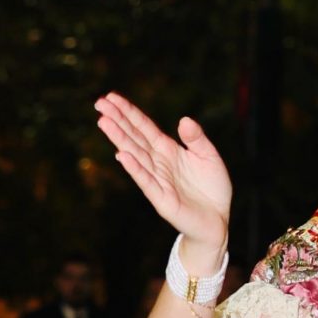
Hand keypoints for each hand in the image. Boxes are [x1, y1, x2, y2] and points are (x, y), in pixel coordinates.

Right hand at [94, 93, 231, 254]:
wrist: (217, 219)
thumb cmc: (211, 187)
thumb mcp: (209, 156)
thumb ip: (196, 138)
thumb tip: (183, 119)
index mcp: (168, 150)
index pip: (144, 127)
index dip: (129, 112)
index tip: (111, 97)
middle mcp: (158, 162)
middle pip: (134, 137)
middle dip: (117, 120)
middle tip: (99, 103)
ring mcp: (157, 180)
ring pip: (135, 155)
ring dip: (119, 139)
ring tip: (104, 122)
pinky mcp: (162, 199)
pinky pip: (146, 181)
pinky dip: (134, 168)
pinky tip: (121, 155)